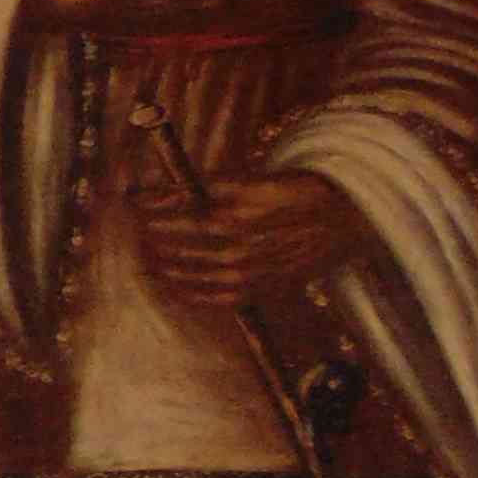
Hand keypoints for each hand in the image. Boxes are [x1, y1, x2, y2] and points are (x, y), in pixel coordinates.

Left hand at [138, 165, 359, 316]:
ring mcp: (248, 273)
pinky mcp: (259, 290)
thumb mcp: (253, 179)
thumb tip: (162, 193)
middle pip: (177, 246)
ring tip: (145, 259)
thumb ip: (207, 188)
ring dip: (161, 266)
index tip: (132, 202)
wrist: (345, 220)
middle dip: (151, 236)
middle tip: (138, 230)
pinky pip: (212, 298)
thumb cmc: (299, 192)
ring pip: (189, 274)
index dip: (149, 207)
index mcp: (236, 214)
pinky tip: (171, 287)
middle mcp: (238, 247)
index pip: (176, 213)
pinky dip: (186, 293)